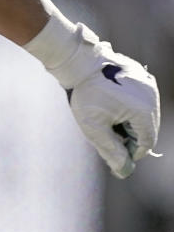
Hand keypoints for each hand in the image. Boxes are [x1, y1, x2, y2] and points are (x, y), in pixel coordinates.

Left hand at [65, 47, 160, 177]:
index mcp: (143, 110)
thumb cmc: (84, 93)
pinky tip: (111, 103)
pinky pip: (141, 98)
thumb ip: (110, 150)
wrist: (78, 60)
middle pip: (147, 128)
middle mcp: (152, 96)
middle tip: (108, 134)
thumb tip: (123, 170)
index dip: (132, 151)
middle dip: (130, 136)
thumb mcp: (93, 126)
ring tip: (107, 116)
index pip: (146, 142)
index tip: (115, 151)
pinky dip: (129, 106)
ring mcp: (148, 84)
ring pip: (144, 113)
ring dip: (130, 121)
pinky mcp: (142, 75)